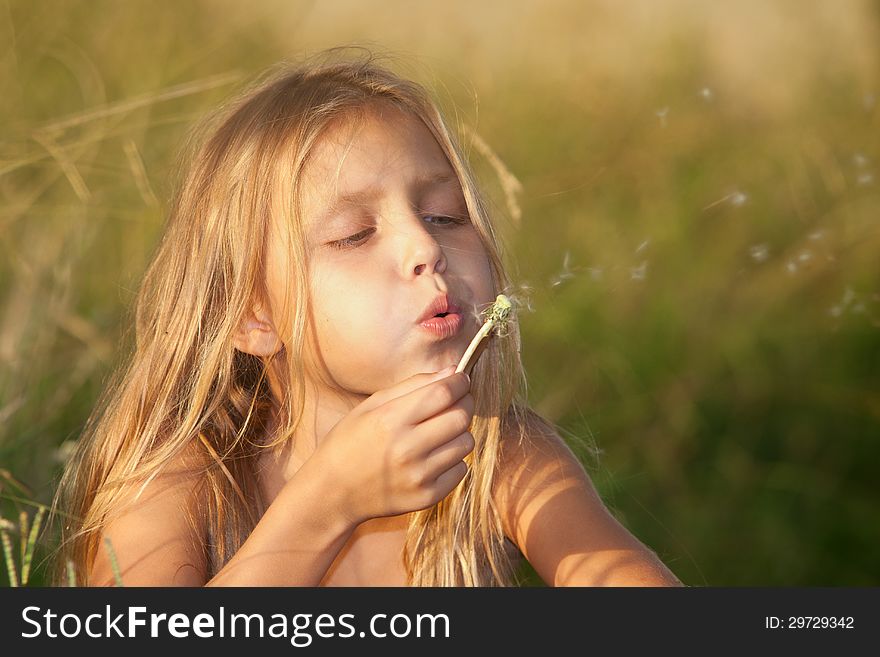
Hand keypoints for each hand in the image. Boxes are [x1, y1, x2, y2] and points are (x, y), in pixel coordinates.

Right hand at [309, 367, 474, 524]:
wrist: (333, 493)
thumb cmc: (350, 442)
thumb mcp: (371, 405)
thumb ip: (413, 385)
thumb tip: (452, 371)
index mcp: (390, 420)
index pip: (443, 393)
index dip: (459, 382)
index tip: (460, 379)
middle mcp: (406, 449)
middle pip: (461, 416)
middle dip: (463, 404)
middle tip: (454, 403)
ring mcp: (418, 476)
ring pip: (466, 443)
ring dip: (458, 433)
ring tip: (437, 433)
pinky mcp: (427, 497)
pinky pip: (461, 470)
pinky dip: (452, 461)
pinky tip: (431, 458)